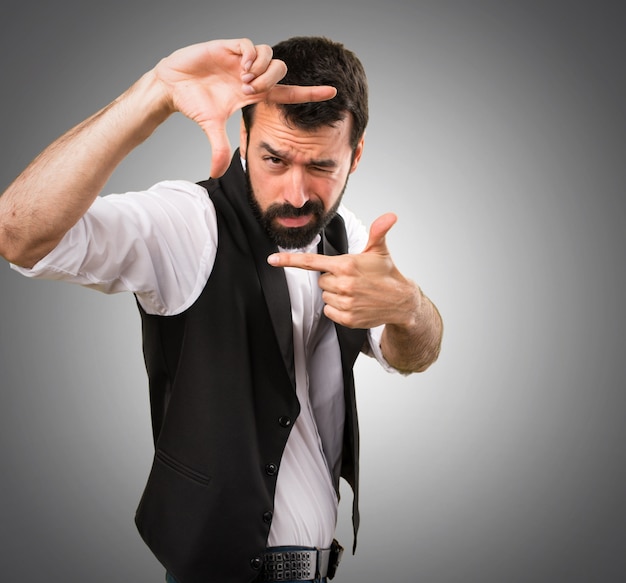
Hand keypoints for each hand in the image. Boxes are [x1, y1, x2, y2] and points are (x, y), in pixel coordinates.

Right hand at [154, 38, 336, 176]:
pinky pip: (251, 45)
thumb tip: (216, 173)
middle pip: (281, 71)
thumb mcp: (211, 127)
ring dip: (261, 70)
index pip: (289, 92)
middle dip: (271, 82)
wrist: (173, 86)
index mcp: (254, 93)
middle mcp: (252, 75)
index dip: (310, 93)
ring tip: (243, 81)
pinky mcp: (229, 47)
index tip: (333, 92)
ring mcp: (242, 60)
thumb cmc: (194, 103)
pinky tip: (241, 68)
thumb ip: (219, 148)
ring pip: (270, 56)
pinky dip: (251, 57)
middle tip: (250, 92)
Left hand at [267, 213, 419, 328]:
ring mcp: (346, 303)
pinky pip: (329, 311)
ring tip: (355, 291)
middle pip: (321, 281)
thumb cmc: (387, 273)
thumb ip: (378, 231)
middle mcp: (344, 284)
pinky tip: (354, 304)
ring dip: (336, 294)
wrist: (401, 301)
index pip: (312, 262)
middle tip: (351, 278)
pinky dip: (338, 309)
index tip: (272, 259)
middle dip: (332, 279)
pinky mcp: (348, 318)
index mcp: (346, 265)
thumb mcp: (380, 250)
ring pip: (325, 296)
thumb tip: (390, 215)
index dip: (289, 261)